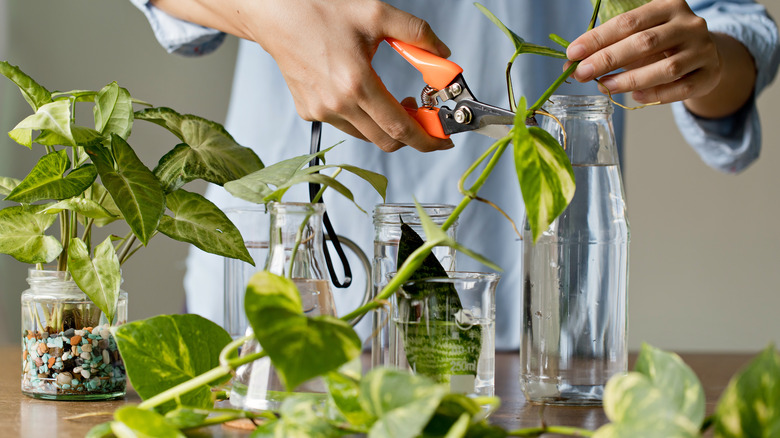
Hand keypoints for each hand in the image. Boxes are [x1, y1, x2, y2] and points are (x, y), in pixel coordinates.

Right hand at [242, 0, 453, 151]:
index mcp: (356, 83)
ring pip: (366, 135)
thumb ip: (417, 34)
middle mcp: (337, 104)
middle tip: (421, 114)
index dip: (427, 139)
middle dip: (411, 134)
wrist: (276, 14)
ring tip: (390, 99)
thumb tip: (443, 54)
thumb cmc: (321, 10)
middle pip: (386, 140)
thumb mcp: (376, 13)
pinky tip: (360, 93)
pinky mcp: (309, 111)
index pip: (400, 127)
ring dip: (385, 125)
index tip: (443, 141)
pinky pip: (345, 125)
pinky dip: (361, 117)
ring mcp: (320, 111)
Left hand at [565, 0, 755, 117]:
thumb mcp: (637, 38)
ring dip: (630, 80)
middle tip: (582, 73)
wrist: (705, 57)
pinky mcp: (709, 74)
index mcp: (668, 6)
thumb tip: (571, 65)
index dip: (598, 38)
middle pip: (645, 42)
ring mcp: (702, 50)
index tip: (573, 53)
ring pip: (666, 68)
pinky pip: (681, 89)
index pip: (628, 22)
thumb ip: (608, 48)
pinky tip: (635, 98)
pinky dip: (656, 95)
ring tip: (604, 86)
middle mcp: (689, 25)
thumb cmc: (663, 46)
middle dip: (608, 58)